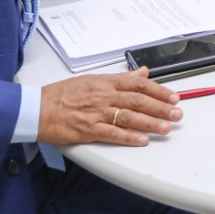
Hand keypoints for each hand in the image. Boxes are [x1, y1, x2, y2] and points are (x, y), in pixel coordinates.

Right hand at [39, 67, 180, 146]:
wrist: (37, 108)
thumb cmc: (62, 95)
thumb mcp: (93, 80)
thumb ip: (120, 78)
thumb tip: (142, 73)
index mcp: (106, 82)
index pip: (139, 84)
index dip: (159, 91)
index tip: (173, 97)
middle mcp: (104, 96)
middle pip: (139, 101)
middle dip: (161, 108)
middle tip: (177, 114)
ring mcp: (97, 113)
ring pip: (129, 117)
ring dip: (150, 123)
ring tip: (166, 128)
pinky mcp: (88, 129)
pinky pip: (112, 133)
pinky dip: (129, 137)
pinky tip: (142, 140)